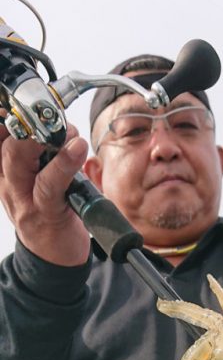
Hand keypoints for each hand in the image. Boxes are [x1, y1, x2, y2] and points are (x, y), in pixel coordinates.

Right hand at [0, 118, 90, 264]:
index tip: (20, 99)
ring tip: (69, 133)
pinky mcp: (44, 212)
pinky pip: (49, 185)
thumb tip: (56, 124)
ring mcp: (23, 199)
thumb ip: (37, 157)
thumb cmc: (49, 217)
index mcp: (4, 174)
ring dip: (44, 138)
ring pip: (19, 159)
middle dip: (25, 121)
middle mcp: (9, 184)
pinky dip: (64, 164)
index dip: (6, 116)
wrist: (54, 261)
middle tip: (49, 113)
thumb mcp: (34, 184)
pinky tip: (77, 148)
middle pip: (4, 144)